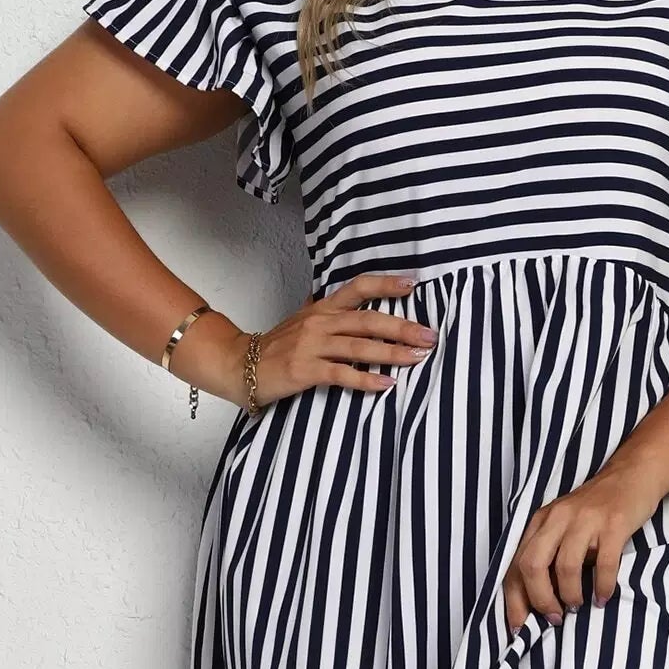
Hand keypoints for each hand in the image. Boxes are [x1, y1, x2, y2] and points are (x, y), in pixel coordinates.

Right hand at [232, 272, 438, 408]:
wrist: (239, 364)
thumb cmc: (277, 346)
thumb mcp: (304, 321)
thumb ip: (330, 312)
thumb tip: (355, 300)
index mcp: (322, 308)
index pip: (358, 288)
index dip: (385, 285)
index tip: (412, 285)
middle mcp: (320, 322)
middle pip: (368, 319)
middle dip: (402, 327)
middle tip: (429, 335)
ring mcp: (312, 346)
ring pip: (359, 346)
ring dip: (392, 353)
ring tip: (417, 358)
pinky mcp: (305, 370)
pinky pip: (341, 373)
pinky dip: (366, 379)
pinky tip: (386, 384)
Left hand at [502, 456, 668, 631]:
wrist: (631, 476)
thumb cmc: (595, 509)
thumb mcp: (563, 525)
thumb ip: (549, 554)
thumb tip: (539, 601)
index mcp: (540, 521)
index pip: (516, 563)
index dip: (514, 599)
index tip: (519, 627)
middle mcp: (557, 518)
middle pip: (533, 564)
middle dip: (540, 599)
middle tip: (554, 617)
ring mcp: (585, 520)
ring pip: (565, 566)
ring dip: (570, 594)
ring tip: (578, 606)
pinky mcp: (613, 524)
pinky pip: (603, 563)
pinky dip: (602, 586)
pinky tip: (603, 597)